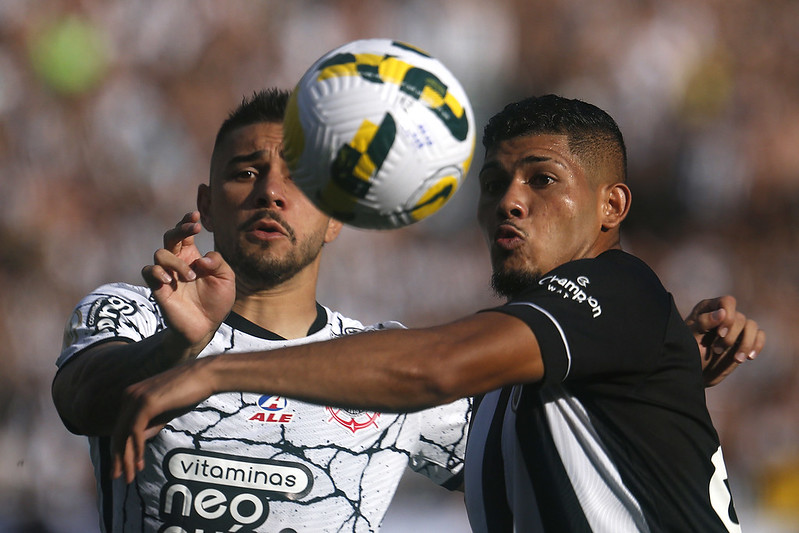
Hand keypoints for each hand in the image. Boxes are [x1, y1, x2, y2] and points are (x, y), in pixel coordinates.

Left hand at [111, 357, 216, 482]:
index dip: (121, 450)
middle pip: (118, 433)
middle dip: (118, 458)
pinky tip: (139, 462)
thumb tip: (137, 441)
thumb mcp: (165, 412)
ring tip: (128, 477)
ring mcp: (135, 398)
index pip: (121, 428)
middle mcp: (129, 396)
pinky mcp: (145, 402)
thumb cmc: (189, 391)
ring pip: (123, 434)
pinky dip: (136, 448)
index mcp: (131, 396)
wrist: (204, 375)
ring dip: (126, 458)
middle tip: (117, 477)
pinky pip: (135, 431)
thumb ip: (151, 424)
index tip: (126, 468)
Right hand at [141, 212, 235, 350]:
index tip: (195, 215)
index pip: (186, 233)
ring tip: (191, 277)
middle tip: (194, 229)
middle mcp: (178, 262)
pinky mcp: (158, 288)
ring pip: (161, 253)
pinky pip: (149, 271)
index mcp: (193, 256)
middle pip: (170, 236)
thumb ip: (218, 263)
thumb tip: (201, 259)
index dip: (187, 221)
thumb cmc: (217, 301)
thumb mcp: (226, 279)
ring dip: (176, 262)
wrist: (206, 326)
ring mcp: (167, 274)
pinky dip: (157, 271)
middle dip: (180, 229)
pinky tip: (169, 279)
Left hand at [685, 296, 765, 386]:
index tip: (720, 333)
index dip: (729, 316)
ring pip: (752, 326)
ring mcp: (735, 327)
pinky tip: (749, 357)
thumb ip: (704, 323)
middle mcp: (724, 314)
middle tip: (716, 350)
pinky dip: (757, 345)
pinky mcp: (744, 339)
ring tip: (737, 359)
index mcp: (708, 308)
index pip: (727, 302)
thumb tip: (722, 313)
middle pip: (740, 318)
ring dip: (746, 343)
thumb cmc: (688, 350)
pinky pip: (759, 335)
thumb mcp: (691, 336)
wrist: (694, 370)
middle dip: (731, 337)